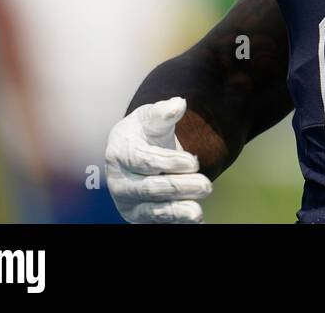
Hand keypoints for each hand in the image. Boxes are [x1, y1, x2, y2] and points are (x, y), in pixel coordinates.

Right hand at [105, 97, 212, 223]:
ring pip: (152, 209)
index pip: (143, 161)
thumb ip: (164, 112)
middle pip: (149, 188)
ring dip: (176, 211)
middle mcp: (119, 180)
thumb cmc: (146, 131)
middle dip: (178, 187)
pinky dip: (175, 221)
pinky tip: (194, 219)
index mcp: (119, 152)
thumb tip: (178, 104)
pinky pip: (157, 221)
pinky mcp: (138, 215)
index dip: (168, 163)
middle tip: (206, 185)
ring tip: (197, 212)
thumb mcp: (152, 118)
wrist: (139, 151)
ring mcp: (128, 200)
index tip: (193, 162)